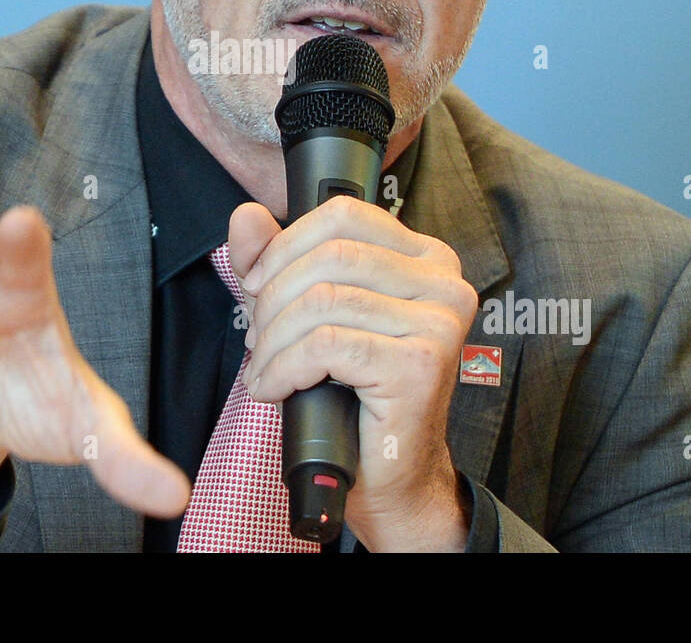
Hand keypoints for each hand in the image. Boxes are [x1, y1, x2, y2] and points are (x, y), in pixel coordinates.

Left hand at [228, 196, 477, 551]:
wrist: (389, 474)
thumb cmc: (352, 393)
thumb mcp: (307, 312)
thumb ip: (277, 259)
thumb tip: (246, 216)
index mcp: (426, 258)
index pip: (345, 215)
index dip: (286, 243)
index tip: (256, 282)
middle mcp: (444, 283)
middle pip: (331, 256)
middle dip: (274, 297)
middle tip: (257, 339)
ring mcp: (438, 322)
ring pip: (324, 300)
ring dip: (274, 339)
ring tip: (263, 368)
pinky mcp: (420, 365)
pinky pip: (326, 346)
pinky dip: (285, 367)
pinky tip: (274, 389)